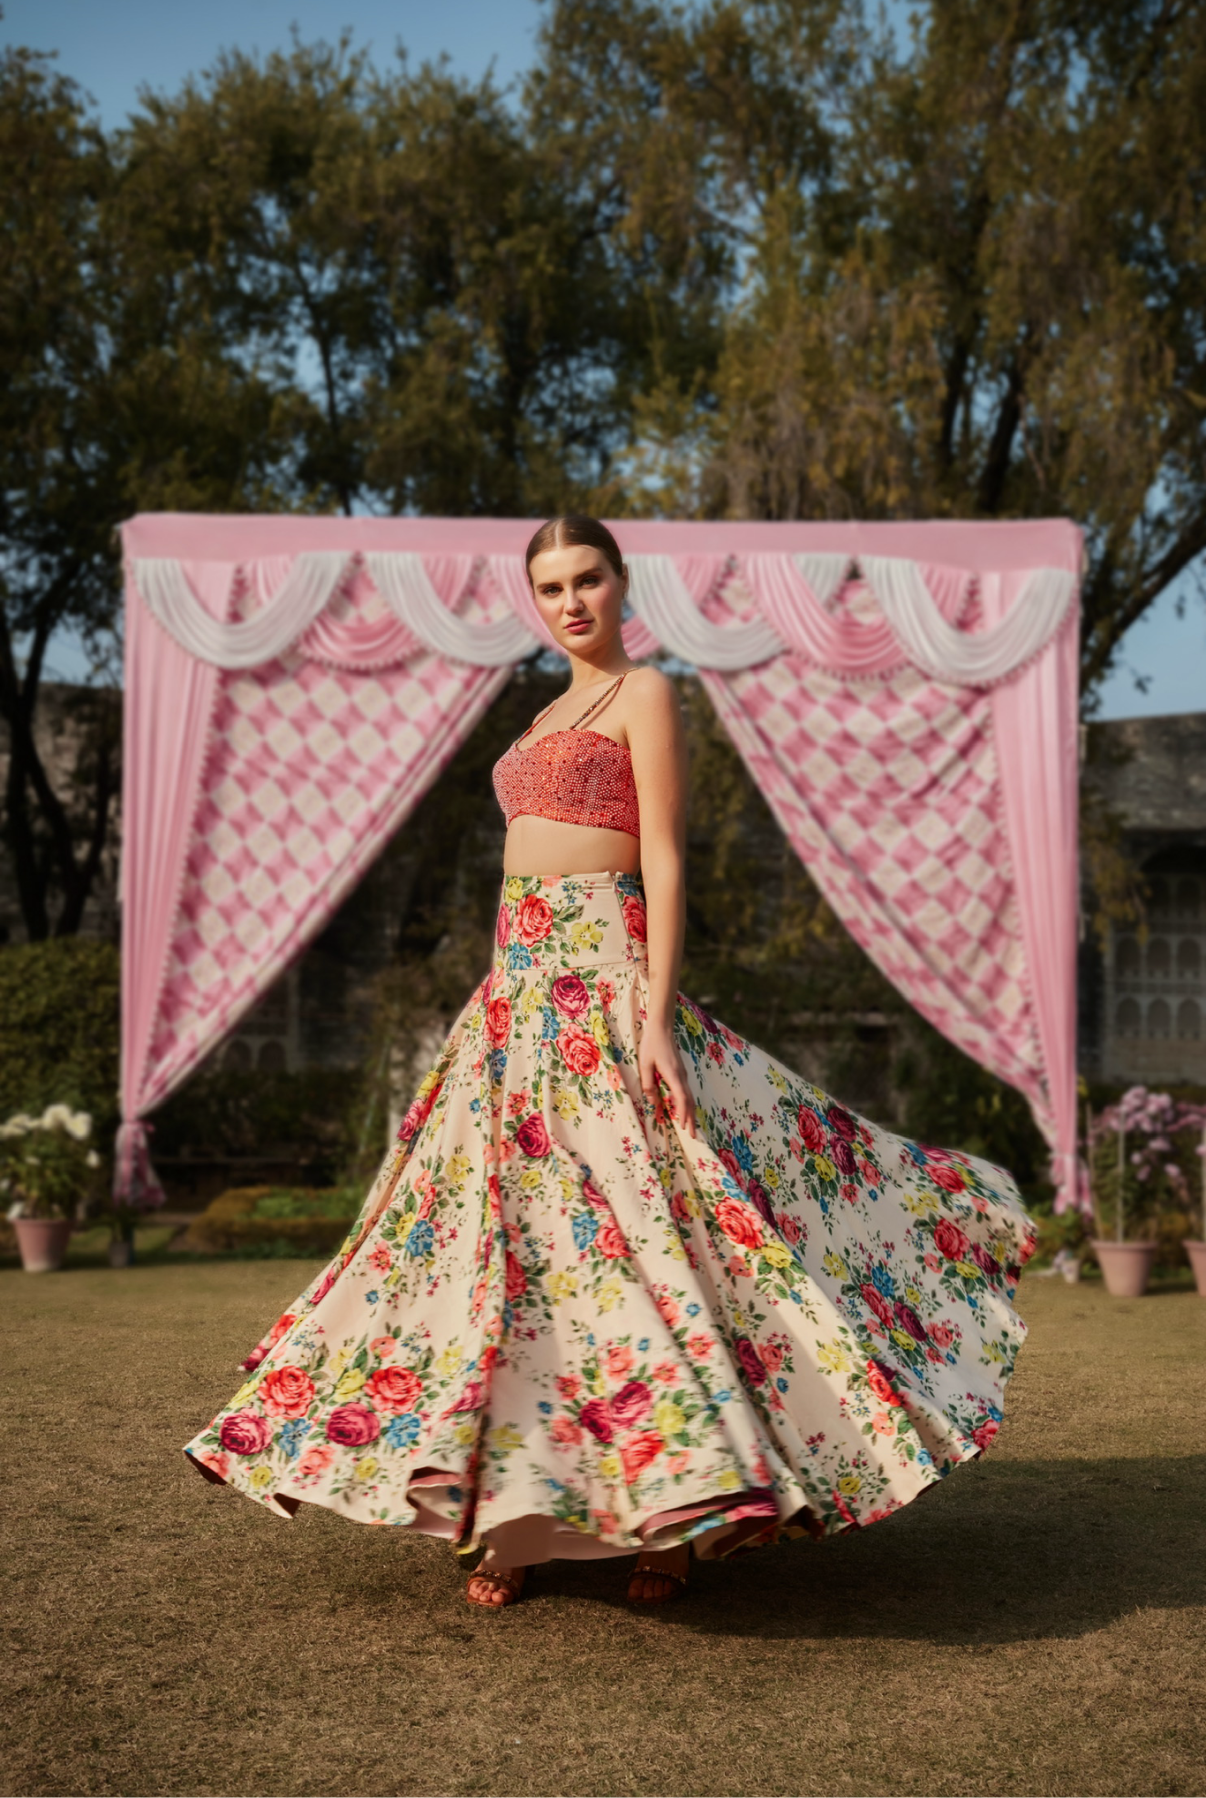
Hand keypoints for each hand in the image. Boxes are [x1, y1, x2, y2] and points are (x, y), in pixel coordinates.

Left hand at [638, 1022, 695, 1137]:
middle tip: (693, 1136)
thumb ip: (648, 1084)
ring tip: (690, 1126)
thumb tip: (653, 1101)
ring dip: (690, 1112)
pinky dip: (687, 1103)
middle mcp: (681, 1076)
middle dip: (691, 1119)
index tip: (684, 1127)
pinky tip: (684, 1109)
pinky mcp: (681, 1072)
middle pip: (690, 1101)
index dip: (684, 1113)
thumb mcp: (644, 1064)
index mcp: (673, 1075)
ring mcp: (683, 1074)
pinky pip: (686, 1091)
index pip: (682, 1098)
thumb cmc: (651, 1045)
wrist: (662, 1028)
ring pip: (690, 1097)